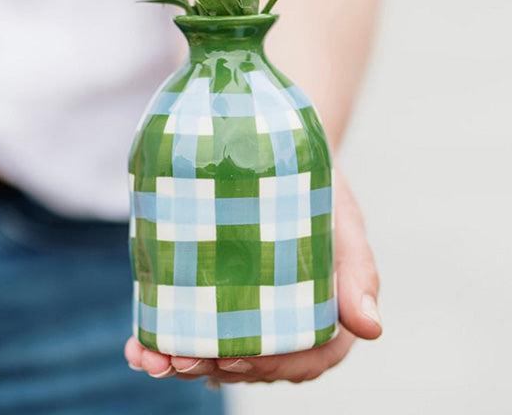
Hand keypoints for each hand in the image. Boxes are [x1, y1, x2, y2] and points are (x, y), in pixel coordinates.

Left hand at [124, 164, 381, 383]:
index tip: (233, 358)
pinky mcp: (215, 291)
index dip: (268, 366)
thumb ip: (358, 270)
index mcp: (326, 311)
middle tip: (178, 358)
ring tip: (149, 357)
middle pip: (253, 360)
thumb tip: (372, 330)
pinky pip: (192, 324)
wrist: (278, 145)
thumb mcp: (343, 219)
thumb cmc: (320, 184)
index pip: (305, 357)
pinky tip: (138, 345)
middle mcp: (286, 318)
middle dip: (212, 367)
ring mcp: (248, 308)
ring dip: (180, 362)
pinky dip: (162, 338)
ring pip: (217, 351)